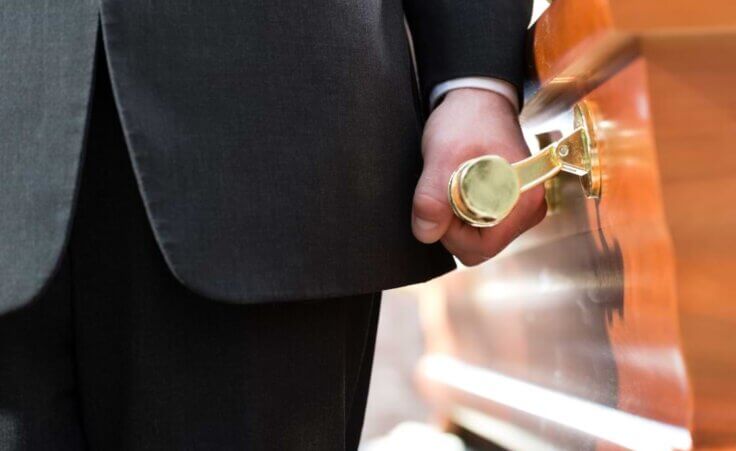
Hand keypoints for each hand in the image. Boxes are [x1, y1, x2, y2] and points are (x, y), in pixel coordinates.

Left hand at [412, 88, 546, 265]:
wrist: (477, 99)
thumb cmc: (467, 120)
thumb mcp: (441, 156)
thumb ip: (431, 197)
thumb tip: (427, 233)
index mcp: (524, 201)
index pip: (481, 247)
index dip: (451, 234)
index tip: (439, 204)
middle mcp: (529, 209)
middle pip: (480, 247)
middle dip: (453, 228)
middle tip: (443, 192)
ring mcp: (521, 209)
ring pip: (479, 238)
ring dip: (457, 220)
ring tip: (452, 185)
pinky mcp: (510, 205)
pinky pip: (481, 226)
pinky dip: (463, 213)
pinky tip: (459, 189)